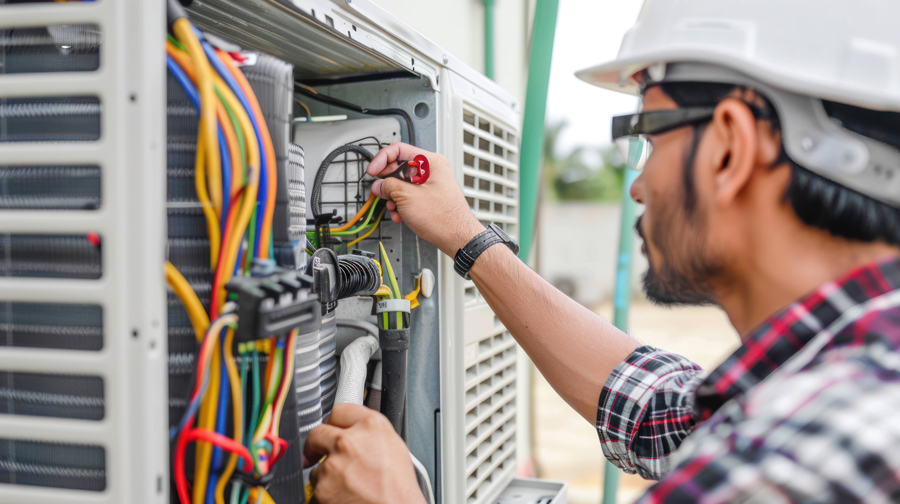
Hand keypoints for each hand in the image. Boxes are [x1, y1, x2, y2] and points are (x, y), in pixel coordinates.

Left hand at [304, 403, 425, 503]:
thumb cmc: (399, 487)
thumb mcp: (394, 446)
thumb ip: (369, 432)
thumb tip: (354, 429)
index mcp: (370, 426)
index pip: (339, 410)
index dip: (335, 422)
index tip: (331, 428)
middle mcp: (348, 441)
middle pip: (318, 432)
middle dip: (318, 444)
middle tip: (320, 452)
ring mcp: (333, 465)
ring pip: (317, 464)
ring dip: (327, 473)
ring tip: (349, 484)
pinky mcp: (322, 487)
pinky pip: (316, 486)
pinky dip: (326, 492)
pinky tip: (345, 495)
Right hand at [368, 142, 484, 255]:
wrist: (457, 238)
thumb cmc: (444, 218)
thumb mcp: (407, 197)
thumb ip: (388, 186)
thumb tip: (378, 184)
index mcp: (430, 162)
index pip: (399, 150)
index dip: (382, 159)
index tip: (373, 171)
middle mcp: (432, 170)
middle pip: (399, 167)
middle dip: (387, 182)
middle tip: (380, 191)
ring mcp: (430, 184)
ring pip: (402, 183)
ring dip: (393, 196)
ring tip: (392, 207)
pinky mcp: (429, 197)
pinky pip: (409, 195)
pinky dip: (401, 204)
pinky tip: (400, 214)